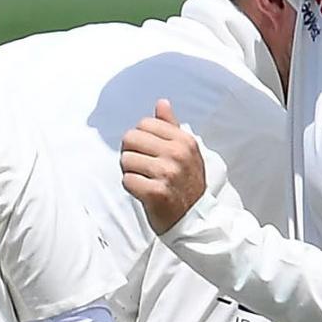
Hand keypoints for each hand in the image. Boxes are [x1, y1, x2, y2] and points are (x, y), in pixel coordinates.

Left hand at [121, 99, 208, 233]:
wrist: (195, 218)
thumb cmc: (187, 183)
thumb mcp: (186, 151)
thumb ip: (171, 126)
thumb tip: (162, 103)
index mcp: (184, 141)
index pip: (144, 124)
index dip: (140, 138)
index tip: (149, 152)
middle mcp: (177, 154)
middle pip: (130, 139)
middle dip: (132, 153)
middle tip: (144, 167)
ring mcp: (167, 173)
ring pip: (126, 160)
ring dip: (131, 171)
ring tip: (146, 180)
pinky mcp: (156, 193)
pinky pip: (127, 180)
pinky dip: (132, 187)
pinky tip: (145, 191)